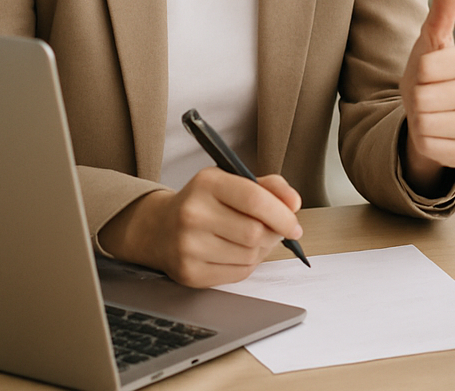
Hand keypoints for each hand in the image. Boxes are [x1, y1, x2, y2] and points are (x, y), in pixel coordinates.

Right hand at [97, 168, 302, 287]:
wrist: (159, 228)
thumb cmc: (204, 203)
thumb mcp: (233, 181)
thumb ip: (269, 186)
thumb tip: (294, 202)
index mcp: (207, 184)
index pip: (255, 199)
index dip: (282, 215)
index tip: (294, 225)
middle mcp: (193, 214)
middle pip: (255, 232)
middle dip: (273, 234)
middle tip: (272, 230)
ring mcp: (188, 246)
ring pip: (250, 255)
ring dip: (260, 250)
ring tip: (248, 239)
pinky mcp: (189, 273)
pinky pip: (238, 274)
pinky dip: (246, 265)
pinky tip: (235, 252)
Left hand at [399, 0, 454, 194]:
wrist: (430, 115)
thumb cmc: (431, 74)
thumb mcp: (431, 40)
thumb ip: (445, 7)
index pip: (427, 67)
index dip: (418, 73)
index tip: (428, 74)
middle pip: (425, 97)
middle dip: (417, 99)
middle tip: (427, 96)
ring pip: (427, 123)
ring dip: (419, 121)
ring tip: (431, 114)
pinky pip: (432, 147)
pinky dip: (425, 142)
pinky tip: (437, 134)